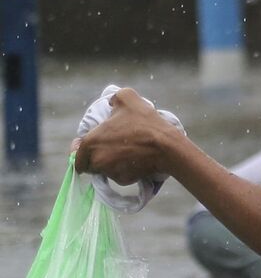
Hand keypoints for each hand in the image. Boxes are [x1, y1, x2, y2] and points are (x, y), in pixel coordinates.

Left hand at [72, 88, 186, 184]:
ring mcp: (110, 172)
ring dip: (111, 164)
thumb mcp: (128, 98)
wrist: (167, 147)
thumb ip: (114, 98)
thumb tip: (111, 102)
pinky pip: (119, 176)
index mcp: (90, 142)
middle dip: (97, 158)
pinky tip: (135, 161)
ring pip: (105, 171)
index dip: (81, 151)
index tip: (94, 146)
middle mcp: (96, 160)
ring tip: (126, 153)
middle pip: (90, 164)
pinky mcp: (124, 180)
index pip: (76, 154)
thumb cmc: (145, 123)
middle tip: (111, 149)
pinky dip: (125, 170)